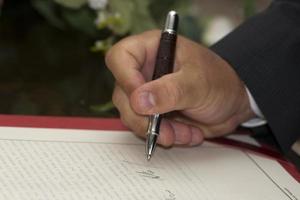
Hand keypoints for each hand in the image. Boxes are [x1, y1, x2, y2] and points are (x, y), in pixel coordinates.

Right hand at [106, 30, 254, 146]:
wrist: (232, 102)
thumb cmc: (219, 81)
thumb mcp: (198, 83)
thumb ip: (170, 91)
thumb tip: (138, 101)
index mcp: (151, 49)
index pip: (120, 57)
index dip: (125, 79)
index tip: (141, 101)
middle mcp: (144, 70)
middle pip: (123, 94)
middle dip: (144, 118)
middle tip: (166, 131)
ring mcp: (147, 93)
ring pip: (132, 116)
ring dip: (157, 131)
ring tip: (185, 133)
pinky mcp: (152, 112)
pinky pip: (146, 129)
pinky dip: (166, 136)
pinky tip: (188, 134)